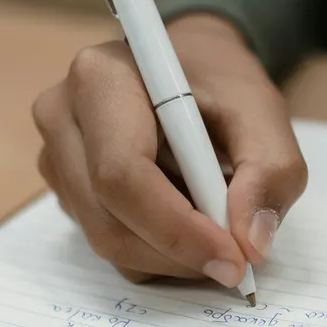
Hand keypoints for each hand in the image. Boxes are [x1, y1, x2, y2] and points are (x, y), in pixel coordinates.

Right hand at [32, 13, 306, 285]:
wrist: (195, 67)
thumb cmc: (224, 85)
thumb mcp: (266, 116)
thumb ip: (270, 174)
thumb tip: (251, 243)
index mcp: (101, 79)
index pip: (123, 176)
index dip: (177, 230)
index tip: (232, 259)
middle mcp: (62, 117)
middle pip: (109, 220)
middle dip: (179, 253)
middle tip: (236, 259)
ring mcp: (56, 156)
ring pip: (107, 240)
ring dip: (171, 255)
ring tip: (216, 224)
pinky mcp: (66, 188)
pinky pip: (108, 241)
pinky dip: (157, 250)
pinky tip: (188, 217)